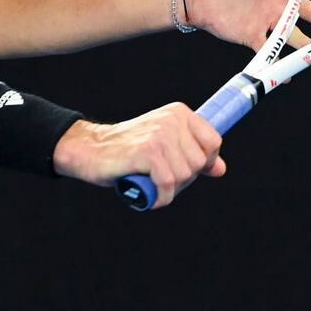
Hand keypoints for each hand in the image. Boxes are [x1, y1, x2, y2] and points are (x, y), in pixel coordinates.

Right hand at [52, 103, 225, 208]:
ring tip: (152, 184)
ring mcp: (160, 135)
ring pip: (184, 176)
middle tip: (161, 179)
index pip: (213, 141)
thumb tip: (220, 168)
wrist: (90, 149)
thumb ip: (192, 154)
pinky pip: (168, 184)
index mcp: (179, 113)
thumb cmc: (127, 150)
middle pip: (199, 163)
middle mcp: (171, 120)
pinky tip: (150, 196)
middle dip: (184, 179)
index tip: (186, 169)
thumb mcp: (164, 146)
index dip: (205, 162)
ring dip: (169, 189)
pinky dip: (160, 197)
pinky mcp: (148, 152)